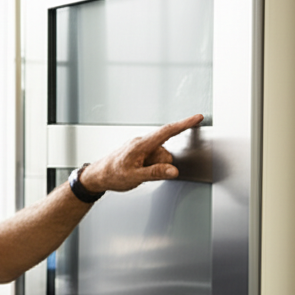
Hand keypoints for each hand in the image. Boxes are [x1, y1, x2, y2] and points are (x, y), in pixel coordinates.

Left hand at [79, 114, 203, 192]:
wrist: (97, 176)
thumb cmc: (112, 175)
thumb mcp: (134, 177)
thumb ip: (155, 173)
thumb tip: (173, 170)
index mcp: (141, 145)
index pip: (167, 132)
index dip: (184, 124)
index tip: (197, 117)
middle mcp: (141, 143)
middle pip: (166, 152)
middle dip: (162, 165)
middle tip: (144, 173)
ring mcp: (140, 147)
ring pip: (161, 157)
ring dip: (155, 167)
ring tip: (138, 173)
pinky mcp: (139, 152)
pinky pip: (154, 159)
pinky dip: (151, 166)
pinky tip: (139, 171)